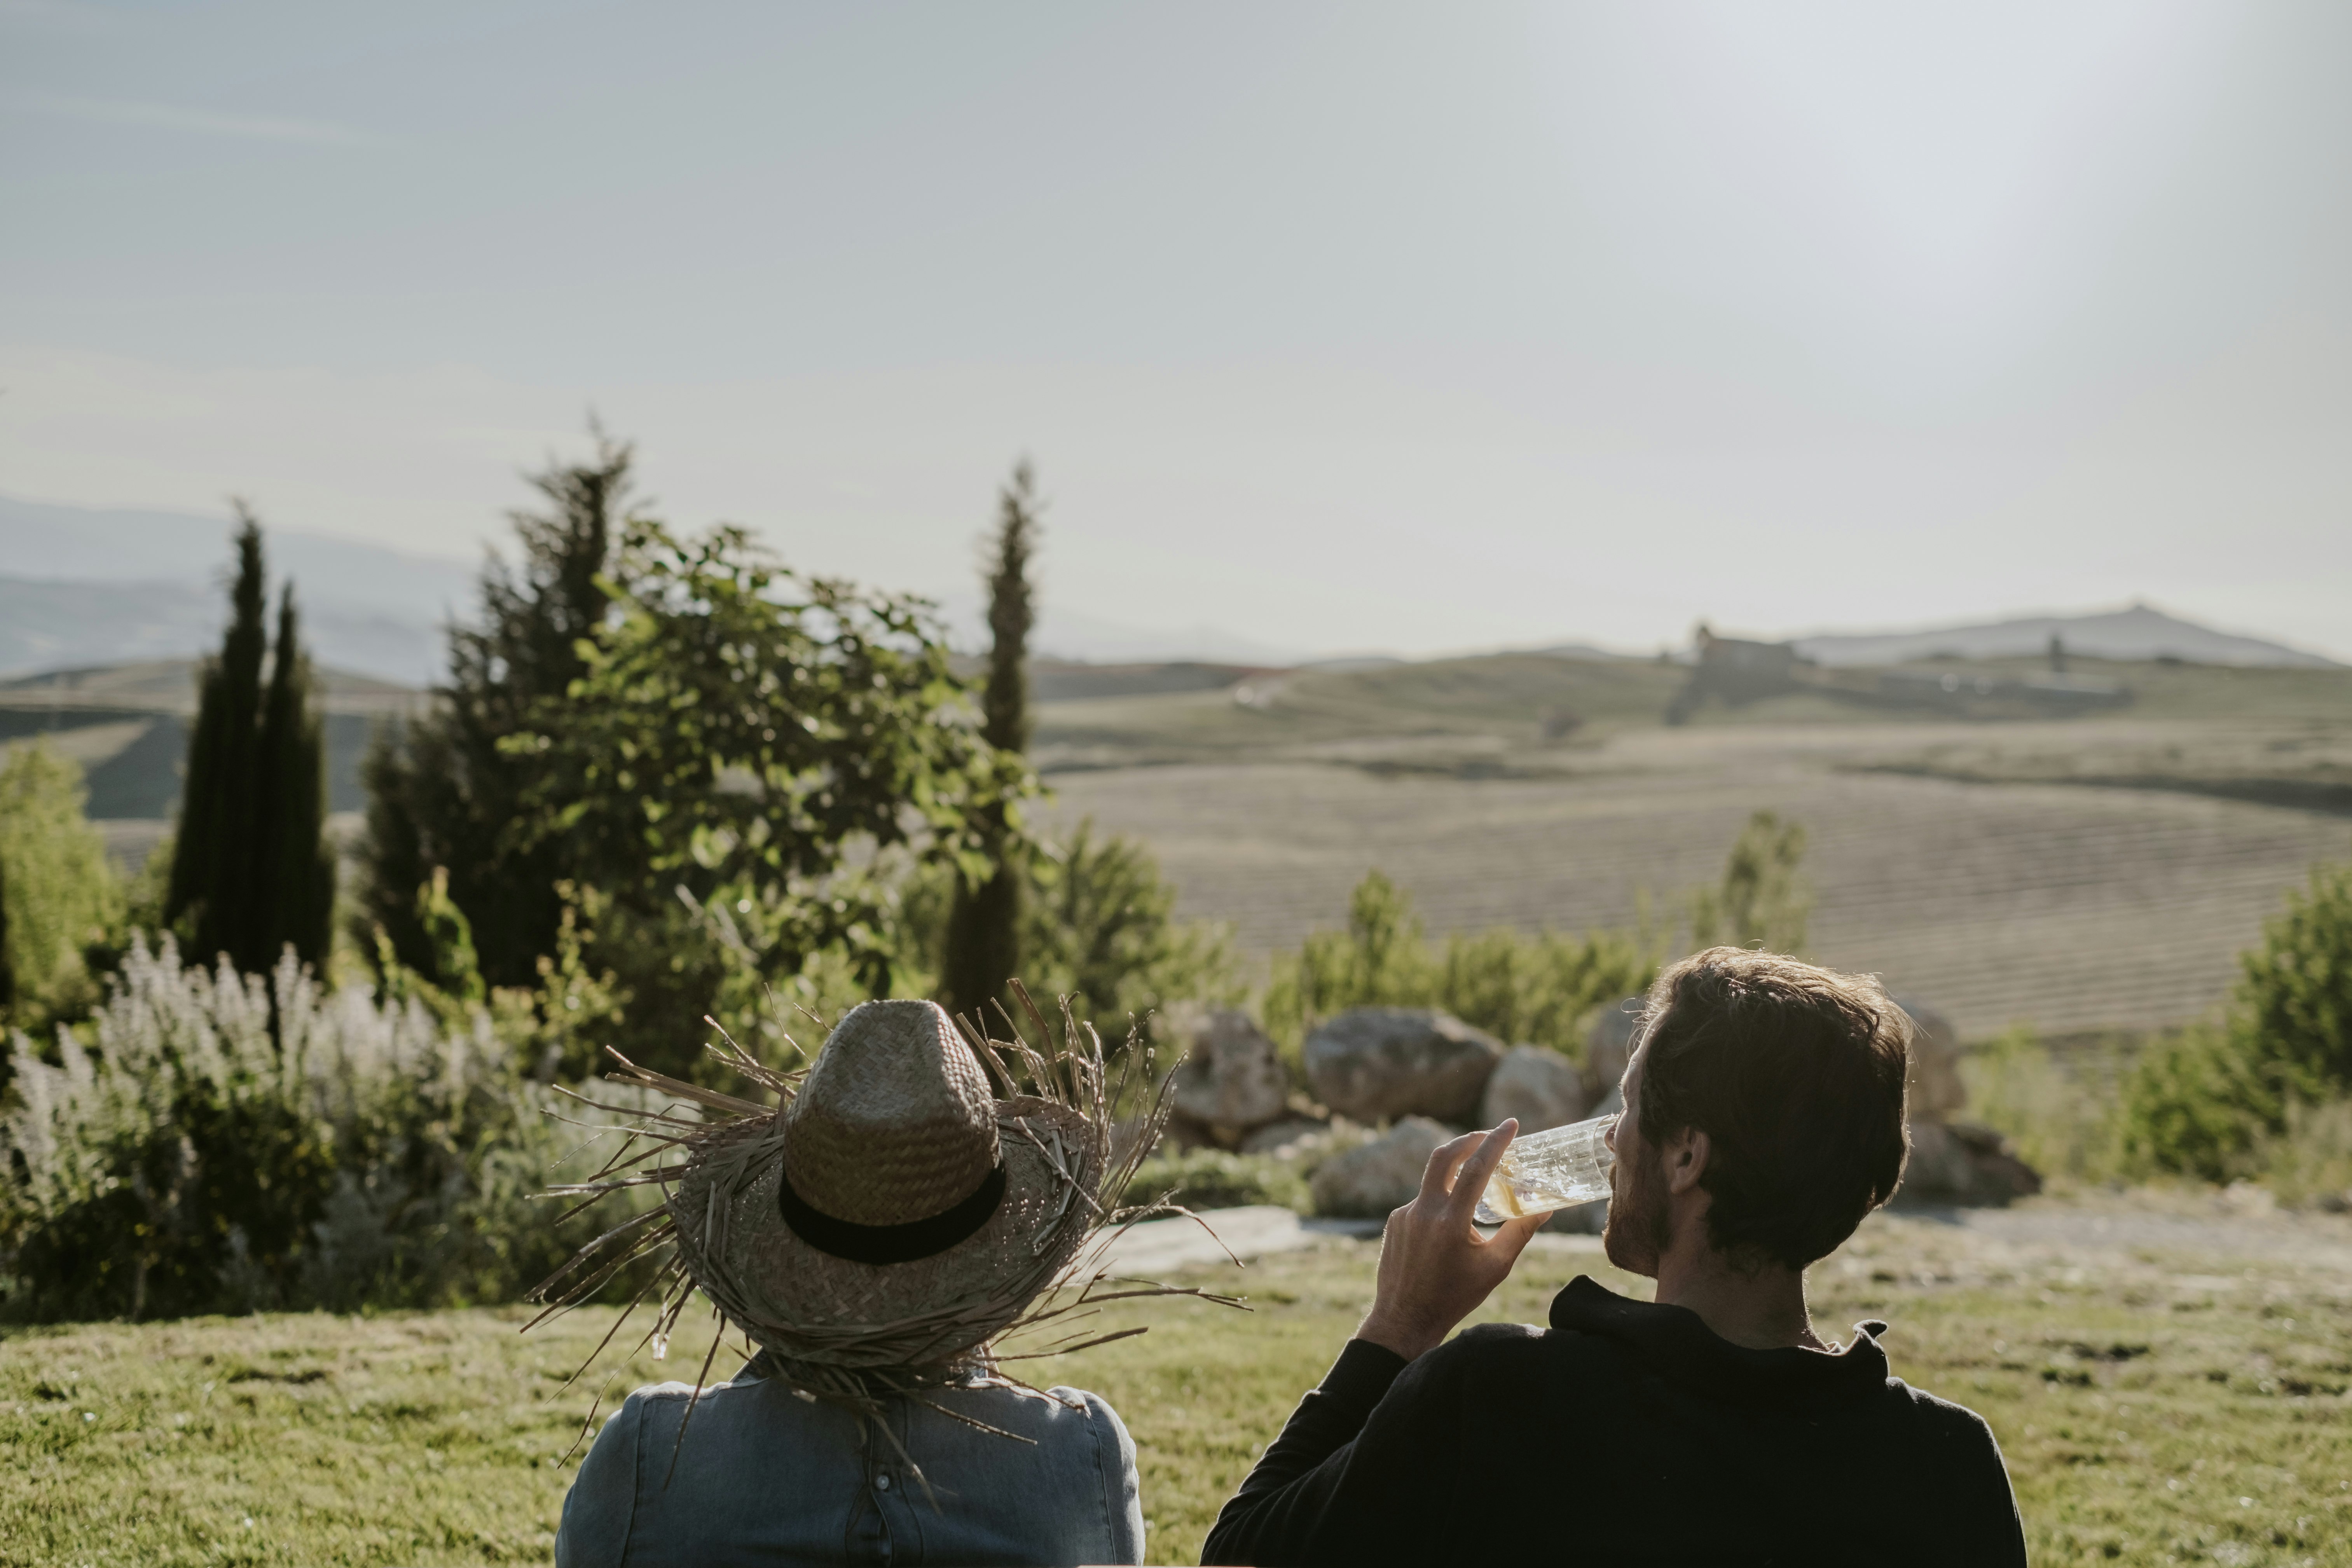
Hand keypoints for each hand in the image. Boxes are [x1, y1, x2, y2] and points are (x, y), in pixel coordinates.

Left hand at [1354, 1122, 1546, 1360]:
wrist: (1404, 1320)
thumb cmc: (1455, 1296)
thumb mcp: (1496, 1267)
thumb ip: (1520, 1231)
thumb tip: (1545, 1205)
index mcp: (1451, 1221)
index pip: (1476, 1168)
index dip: (1496, 1141)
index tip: (1511, 1123)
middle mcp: (1423, 1211)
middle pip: (1443, 1156)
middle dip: (1469, 1140)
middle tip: (1490, 1135)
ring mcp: (1404, 1214)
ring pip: (1433, 1181)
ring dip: (1456, 1176)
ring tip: (1478, 1189)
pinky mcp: (1394, 1221)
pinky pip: (1422, 1201)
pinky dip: (1441, 1203)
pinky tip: (1451, 1228)